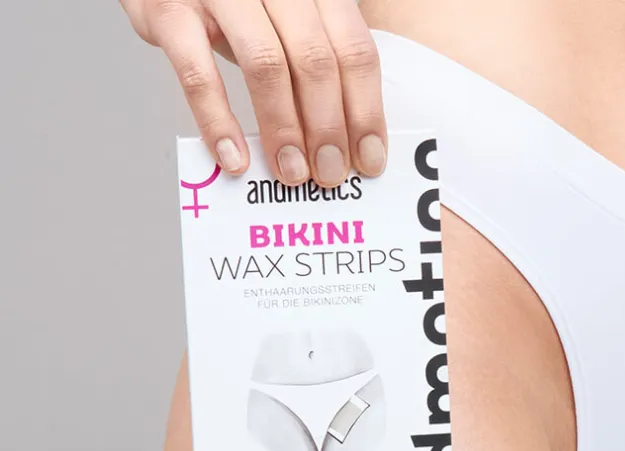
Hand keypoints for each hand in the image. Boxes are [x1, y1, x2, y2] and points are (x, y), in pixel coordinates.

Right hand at [120, 0, 386, 185]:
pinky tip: (234, 158)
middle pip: (315, 60)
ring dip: (283, 128)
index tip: (369, 160)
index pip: (354, 51)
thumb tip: (343, 142)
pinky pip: (198, 73)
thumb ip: (314, 64)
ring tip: (291, 172)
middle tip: (330, 173)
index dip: (365, 111)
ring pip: (266, 65)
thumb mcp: (286, 21)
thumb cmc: (234, 5)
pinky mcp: (169, 10)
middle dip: (328, 127)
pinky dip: (218, 122)